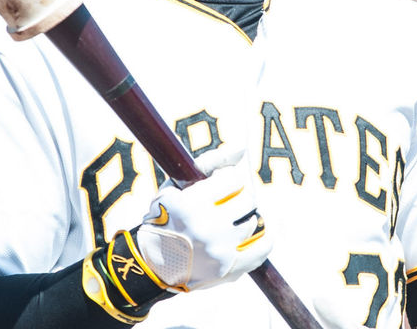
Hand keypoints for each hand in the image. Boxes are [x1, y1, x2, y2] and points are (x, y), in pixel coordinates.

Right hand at [135, 144, 271, 291]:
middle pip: (248, 200)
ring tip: (232, 218)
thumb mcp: (176, 186)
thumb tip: (242, 147)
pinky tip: (255, 231)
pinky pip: (262, 248)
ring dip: (246, 216)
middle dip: (239, 196)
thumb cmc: (166, 218)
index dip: (228, 178)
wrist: (152, 265)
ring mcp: (220, 252)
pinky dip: (264, 237)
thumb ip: (209, 162)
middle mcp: (208, 229)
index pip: (234, 179)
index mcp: (191, 205)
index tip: (219, 184)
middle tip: (228, 200)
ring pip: (255, 221)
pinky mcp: (230, 270)